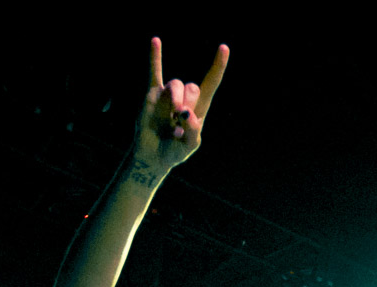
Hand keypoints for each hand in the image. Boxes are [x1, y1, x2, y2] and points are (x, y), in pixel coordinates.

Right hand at [135, 38, 228, 172]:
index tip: (224, 48)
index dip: (218, 66)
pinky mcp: (152, 95)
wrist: (153, 155)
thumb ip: (193, 130)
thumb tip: (184, 112)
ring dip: (175, 98)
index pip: (211, 82)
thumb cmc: (174, 151)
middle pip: (192, 87)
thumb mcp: (190, 146)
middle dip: (188, 102)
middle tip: (179, 118)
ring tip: (171, 118)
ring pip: (176, 84)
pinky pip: (154, 72)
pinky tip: (156, 40)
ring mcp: (168, 94)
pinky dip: (155, 57)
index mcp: (199, 107)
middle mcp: (185, 97)